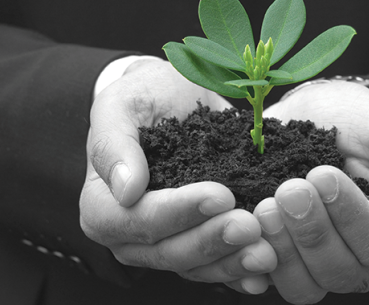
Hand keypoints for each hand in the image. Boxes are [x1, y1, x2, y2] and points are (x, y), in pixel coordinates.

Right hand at [80, 58, 276, 291]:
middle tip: (250, 225)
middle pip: (170, 250)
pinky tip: (266, 267)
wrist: (177, 99)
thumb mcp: (120, 104)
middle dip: (212, 240)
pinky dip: (239, 269)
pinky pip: (215, 267)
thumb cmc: (145, 98)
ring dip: (231, 261)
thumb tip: (125, 190)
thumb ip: (113, 143)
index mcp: (103, 206)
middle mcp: (130, 235)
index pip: (139, 219)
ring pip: (195, 266)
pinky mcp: (195, 243)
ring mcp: (164, 243)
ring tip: (266, 251)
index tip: (220, 195)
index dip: (179, 212)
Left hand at [257, 81, 368, 303]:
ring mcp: (318, 263)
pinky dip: (256, 259)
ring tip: (267, 206)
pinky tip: (248, 227)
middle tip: (290, 188)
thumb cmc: (360, 123)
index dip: (351, 217)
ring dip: (284, 250)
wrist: (315, 111)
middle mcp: (359, 259)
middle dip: (313, 231)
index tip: (322, 174)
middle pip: (341, 272)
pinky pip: (269, 279)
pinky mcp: (282, 258)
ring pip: (306, 287)